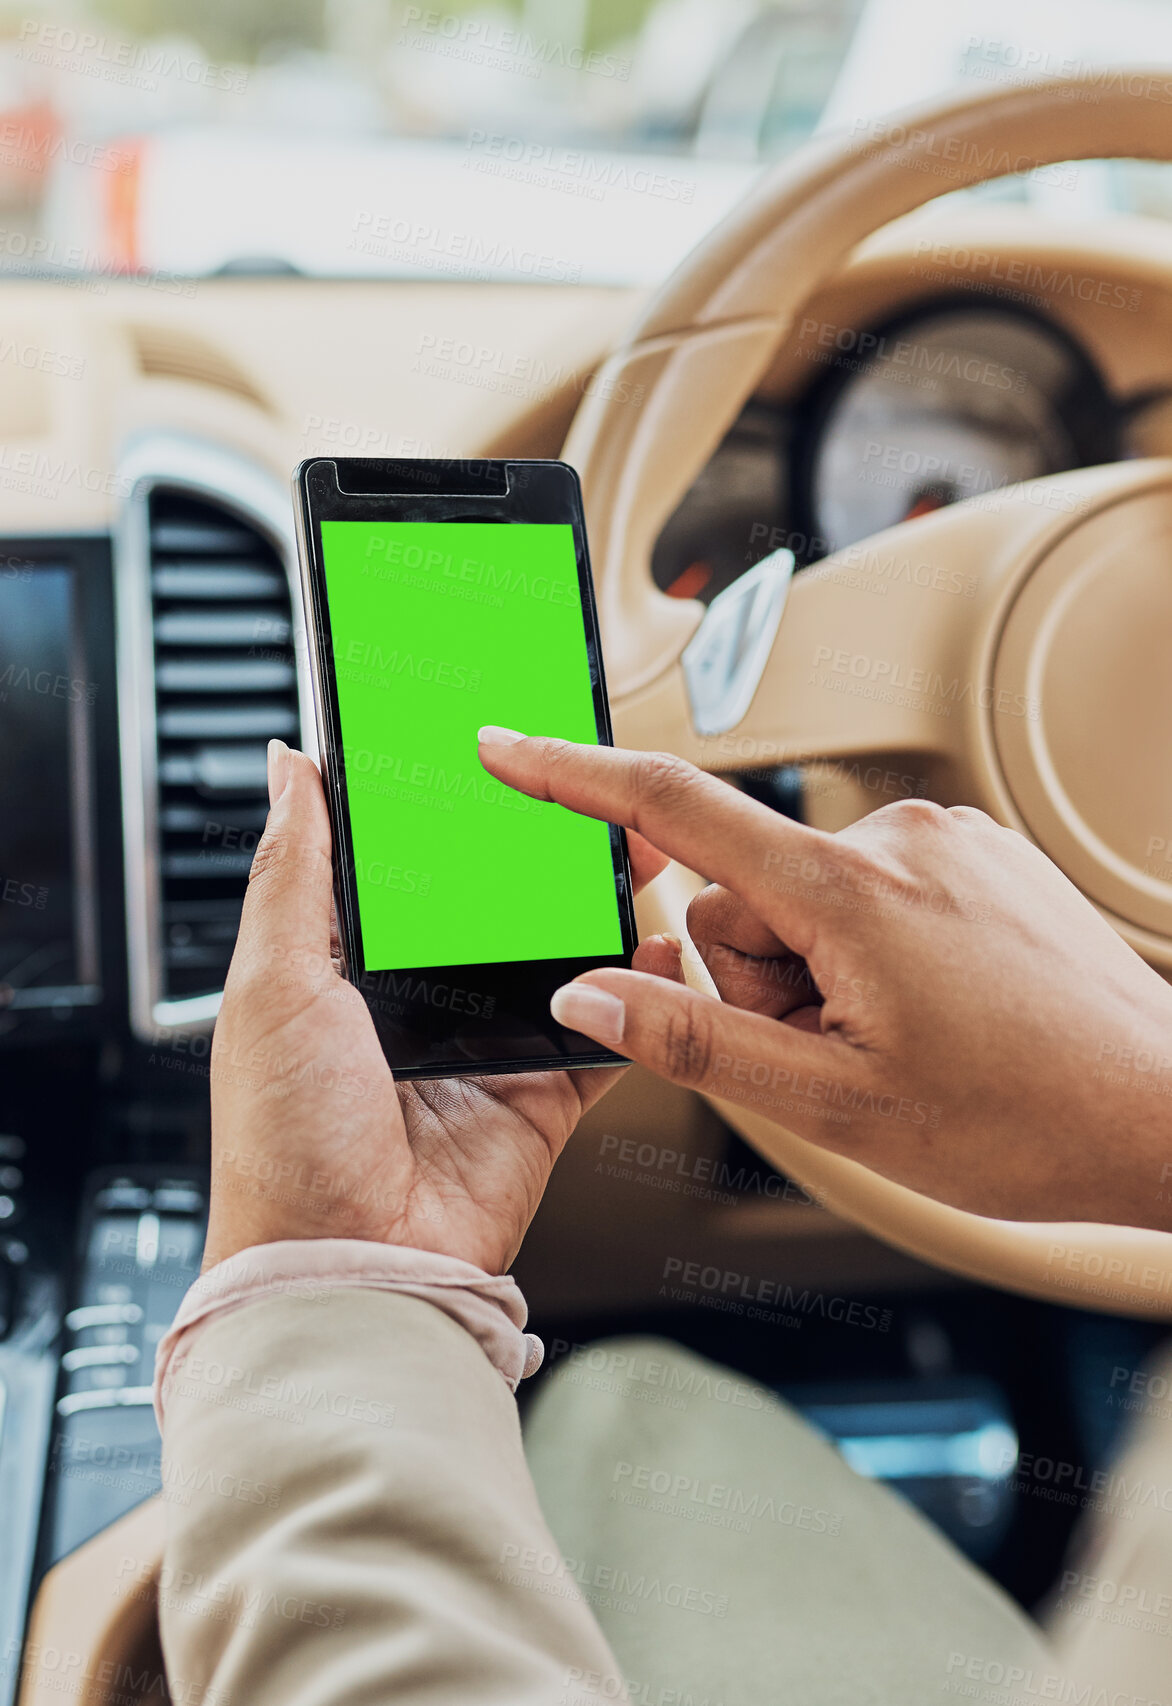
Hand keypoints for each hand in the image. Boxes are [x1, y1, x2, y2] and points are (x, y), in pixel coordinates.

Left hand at [202, 739, 675, 1273]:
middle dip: (542, 849)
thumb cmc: (283, 1138)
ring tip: (635, 849)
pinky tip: (659, 949)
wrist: (348, 1264)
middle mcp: (420, 1003)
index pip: (409, 866)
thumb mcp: (271, 982)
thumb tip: (291, 768)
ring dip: (596, 906)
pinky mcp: (541, 1096)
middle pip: (496, 904)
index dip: (448, 812)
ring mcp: (486, 1048)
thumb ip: (293, 873)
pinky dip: (636, 995)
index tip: (490, 757)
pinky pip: (603, 1033)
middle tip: (585, 794)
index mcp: (348, 968)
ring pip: (559, 957)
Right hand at [477, 730, 1171, 1231]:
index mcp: (848, 889)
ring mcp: (944, 841)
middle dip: (754, 976)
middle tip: (831, 1050)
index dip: (574, 776)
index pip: (675, 807)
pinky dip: (867, 951)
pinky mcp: (976, 855)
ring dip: (814, 972)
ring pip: (804, 899)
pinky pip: (868, 890)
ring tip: (893, 1038)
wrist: (1163, 1114)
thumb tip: (588, 997)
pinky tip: (929, 1011)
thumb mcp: (833, 1105)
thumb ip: (694, 1042)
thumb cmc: (1022, 1121)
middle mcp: (896, 837)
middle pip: (740, 893)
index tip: (506, 746)